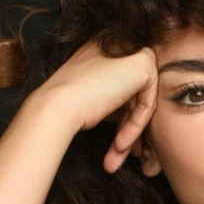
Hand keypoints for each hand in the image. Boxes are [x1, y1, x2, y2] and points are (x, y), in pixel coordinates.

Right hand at [33, 41, 157, 173]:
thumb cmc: (66, 106)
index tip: (116, 144)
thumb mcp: (96, 95)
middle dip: (127, 129)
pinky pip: (148, 103)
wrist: (56, 107)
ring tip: (115, 159)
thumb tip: (135, 119)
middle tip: (118, 154)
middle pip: (134, 96)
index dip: (122, 117)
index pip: (123, 86)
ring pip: (141, 102)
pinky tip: (120, 145)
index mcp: (105, 47)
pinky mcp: (144, 64)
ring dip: (129, 133)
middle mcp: (120, 44)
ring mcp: (133, 51)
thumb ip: (116, 96)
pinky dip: (135, 126)